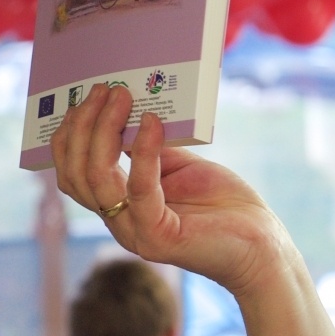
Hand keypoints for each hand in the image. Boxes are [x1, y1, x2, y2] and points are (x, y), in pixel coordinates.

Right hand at [51, 82, 293, 297]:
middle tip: (104, 89)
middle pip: (76, 173)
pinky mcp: (159, 238)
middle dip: (83, 126)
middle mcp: (119, 222)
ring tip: (123, 98)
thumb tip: (129, 111)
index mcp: (119, 207)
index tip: (89, 96)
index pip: (73, 171)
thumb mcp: (180, 167)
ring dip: (104, 132)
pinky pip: (140, 190)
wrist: (262, 245)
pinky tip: (152, 123)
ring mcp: (135, 233)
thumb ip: (151, 148)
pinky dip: (144, 153)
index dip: (72, 134)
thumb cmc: (225, 206)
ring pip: (97, 179)